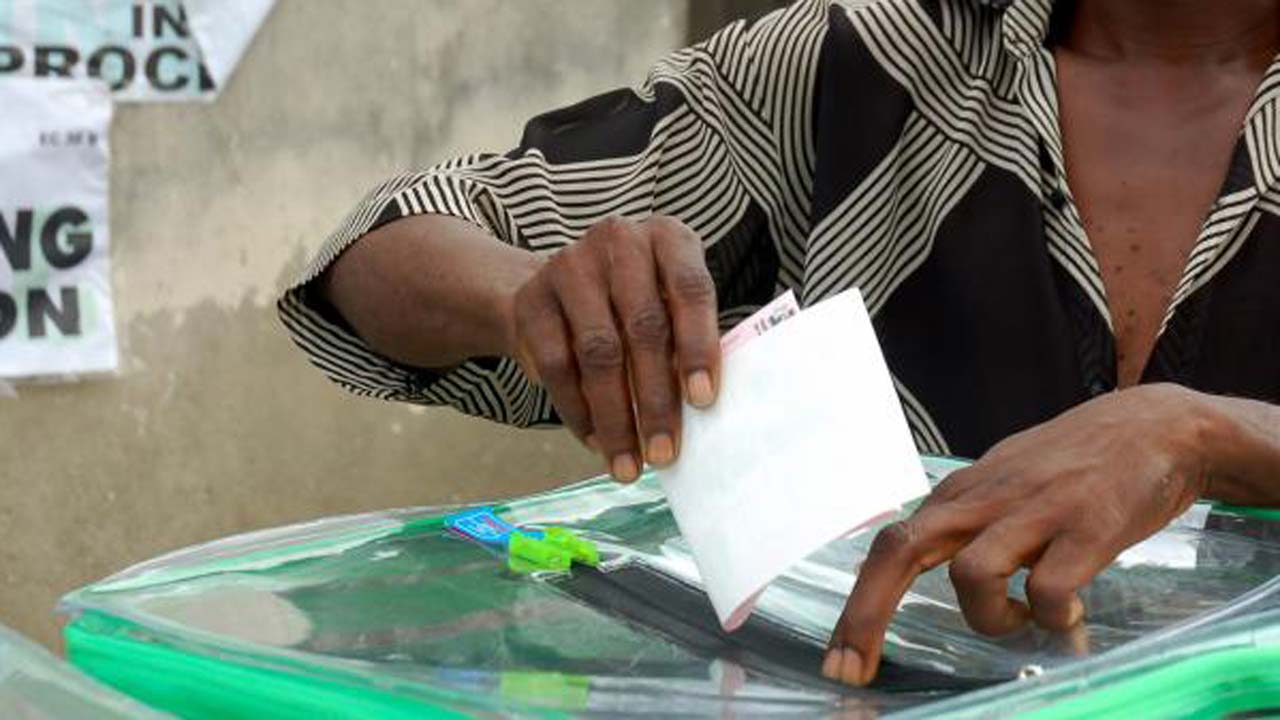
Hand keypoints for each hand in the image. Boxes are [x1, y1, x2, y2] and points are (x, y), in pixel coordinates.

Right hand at [508, 215, 719, 481]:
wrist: (557, 288)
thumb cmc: (635, 305)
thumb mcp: (669, 304)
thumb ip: (686, 341)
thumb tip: (703, 411)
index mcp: (667, 238)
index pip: (690, 290)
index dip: (699, 346)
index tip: (703, 401)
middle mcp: (619, 241)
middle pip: (643, 326)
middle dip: (656, 399)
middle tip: (664, 452)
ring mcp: (570, 265)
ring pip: (598, 353)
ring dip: (616, 418)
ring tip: (629, 463)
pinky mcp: (532, 298)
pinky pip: (557, 365)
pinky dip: (578, 412)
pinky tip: (595, 442)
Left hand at [824, 383, 1215, 684]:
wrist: (1157, 426)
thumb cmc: (1076, 461)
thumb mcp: (1004, 480)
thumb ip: (964, 519)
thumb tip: (921, 560)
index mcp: (961, 493)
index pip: (889, 544)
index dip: (858, 602)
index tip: (837, 658)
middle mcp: (985, 498)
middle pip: (902, 552)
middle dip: (867, 614)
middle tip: (850, 667)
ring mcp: (1035, 510)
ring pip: (971, 574)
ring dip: (990, 618)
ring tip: (1022, 620)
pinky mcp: (1088, 526)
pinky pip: (1049, 590)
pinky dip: (1053, 617)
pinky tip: (1070, 614)